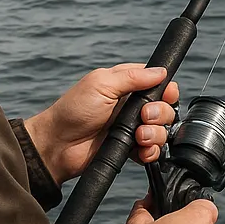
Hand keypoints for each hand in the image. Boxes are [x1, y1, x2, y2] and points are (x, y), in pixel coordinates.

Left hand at [23, 63, 179, 184]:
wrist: (57, 146)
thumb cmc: (74, 110)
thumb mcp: (102, 84)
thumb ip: (133, 77)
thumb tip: (161, 71)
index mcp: (127, 86)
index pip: (159, 84)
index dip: (166, 90)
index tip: (165, 95)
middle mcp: (132, 107)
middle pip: (165, 108)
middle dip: (160, 114)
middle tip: (143, 117)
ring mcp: (132, 128)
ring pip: (162, 131)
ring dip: (155, 134)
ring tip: (137, 136)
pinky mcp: (130, 149)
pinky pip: (153, 151)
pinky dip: (150, 152)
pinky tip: (139, 151)